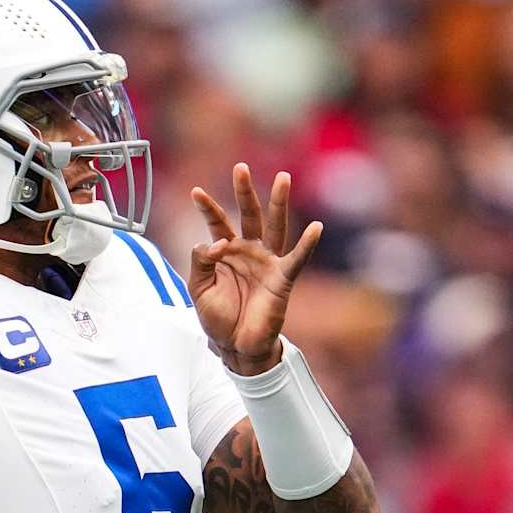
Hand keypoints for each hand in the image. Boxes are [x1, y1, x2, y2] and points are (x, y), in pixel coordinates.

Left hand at [188, 164, 322, 376]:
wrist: (235, 346)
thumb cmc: (218, 317)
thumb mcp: (199, 288)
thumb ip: (200, 262)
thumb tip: (212, 242)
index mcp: (226, 253)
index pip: (217, 224)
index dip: (207, 208)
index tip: (195, 192)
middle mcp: (248, 251)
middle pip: (248, 215)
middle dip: (245, 192)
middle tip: (240, 167)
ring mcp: (267, 262)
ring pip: (275, 227)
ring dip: (278, 204)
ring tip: (282, 179)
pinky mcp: (282, 279)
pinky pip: (297, 258)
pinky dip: (307, 244)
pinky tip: (317, 227)